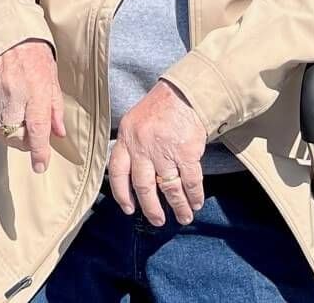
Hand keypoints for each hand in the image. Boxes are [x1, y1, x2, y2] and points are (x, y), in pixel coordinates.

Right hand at [0, 39, 65, 173]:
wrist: (8, 34)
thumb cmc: (34, 54)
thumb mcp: (52, 79)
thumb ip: (55, 108)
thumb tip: (58, 133)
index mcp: (35, 90)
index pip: (38, 129)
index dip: (40, 152)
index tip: (41, 165)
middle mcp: (13, 94)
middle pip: (15, 135)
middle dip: (24, 142)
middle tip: (31, 135)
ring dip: (8, 136)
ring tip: (16, 124)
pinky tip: (3, 117)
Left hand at [109, 80, 206, 226]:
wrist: (183, 93)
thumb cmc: (158, 108)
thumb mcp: (134, 122)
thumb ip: (130, 146)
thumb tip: (130, 178)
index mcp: (126, 138)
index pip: (117, 171)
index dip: (122, 194)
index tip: (129, 209)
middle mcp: (142, 146)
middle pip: (143, 186)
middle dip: (151, 208)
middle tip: (157, 220)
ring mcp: (164, 150)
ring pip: (169, 188)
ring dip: (178, 206)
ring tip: (184, 217)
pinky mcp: (186, 152)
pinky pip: (190, 181)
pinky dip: (194, 195)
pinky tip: (196, 202)